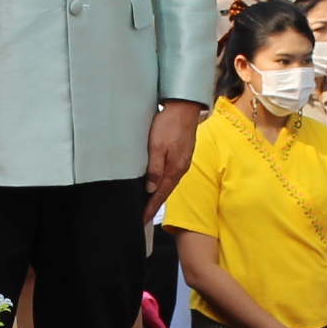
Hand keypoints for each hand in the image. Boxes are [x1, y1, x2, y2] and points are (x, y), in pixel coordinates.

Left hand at [144, 98, 202, 219]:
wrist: (184, 108)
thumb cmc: (169, 125)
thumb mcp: (157, 146)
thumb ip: (155, 169)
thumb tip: (150, 189)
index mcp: (175, 169)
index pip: (160, 195)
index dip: (150, 208)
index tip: (142, 219)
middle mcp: (180, 169)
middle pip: (165, 192)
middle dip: (154, 205)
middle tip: (143, 216)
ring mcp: (182, 162)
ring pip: (168, 183)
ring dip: (159, 194)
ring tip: (149, 203)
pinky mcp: (182, 155)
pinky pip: (171, 174)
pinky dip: (163, 183)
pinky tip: (158, 183)